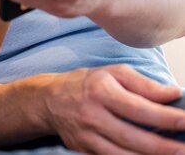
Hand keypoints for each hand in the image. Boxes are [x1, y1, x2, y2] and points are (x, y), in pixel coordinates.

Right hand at [43, 64, 184, 153]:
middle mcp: (92, 115)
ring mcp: (86, 136)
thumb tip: (174, 94)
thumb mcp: (114, 73)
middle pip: (133, 137)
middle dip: (164, 147)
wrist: (48, 100)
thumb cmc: (86, 84)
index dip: (167, 118)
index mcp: (101, 91)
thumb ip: (144, 84)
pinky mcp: (82, 150)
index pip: (140, 109)